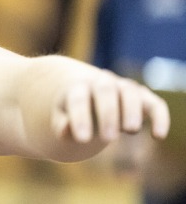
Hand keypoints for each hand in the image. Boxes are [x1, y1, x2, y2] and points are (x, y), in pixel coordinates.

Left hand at [52, 69, 169, 143]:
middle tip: (109, 138)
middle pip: (105, 90)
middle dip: (108, 113)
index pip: (78, 98)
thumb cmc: (74, 114)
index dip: (80, 118)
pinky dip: (160, 117)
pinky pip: (155, 104)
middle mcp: (101, 82)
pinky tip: (158, 135)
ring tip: (130, 130)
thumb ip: (62, 126)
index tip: (82, 140)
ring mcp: (123, 88)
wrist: (89, 97)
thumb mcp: (64, 121)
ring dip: (132, 110)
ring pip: (130, 92)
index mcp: (78, 87)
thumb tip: (66, 130)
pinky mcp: (143, 98)